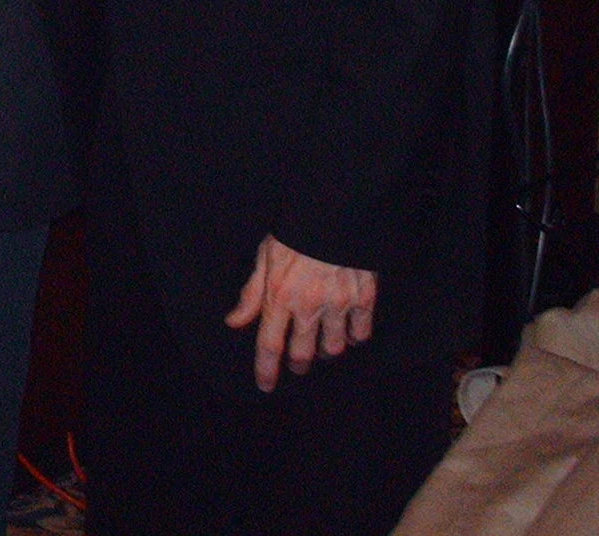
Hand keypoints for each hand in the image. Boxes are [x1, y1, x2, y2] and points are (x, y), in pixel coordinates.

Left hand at [226, 233, 376, 391]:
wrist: (333, 213)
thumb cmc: (293, 234)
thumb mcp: (264, 258)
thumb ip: (251, 294)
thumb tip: (235, 321)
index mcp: (279, 296)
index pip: (269, 344)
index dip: (266, 370)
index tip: (266, 385)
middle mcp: (308, 306)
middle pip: (303, 353)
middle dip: (299, 364)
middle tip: (298, 364)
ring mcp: (338, 305)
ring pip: (333, 348)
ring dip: (325, 352)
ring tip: (322, 347)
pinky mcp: (363, 299)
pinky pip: (361, 332)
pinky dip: (354, 337)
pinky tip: (348, 334)